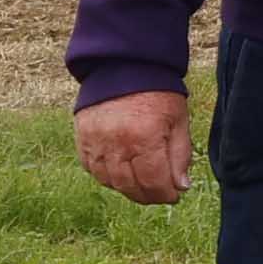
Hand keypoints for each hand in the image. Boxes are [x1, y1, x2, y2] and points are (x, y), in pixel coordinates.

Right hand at [75, 89, 190, 203]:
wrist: (124, 68)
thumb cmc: (158, 94)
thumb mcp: (179, 121)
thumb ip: (180, 155)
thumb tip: (180, 186)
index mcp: (144, 138)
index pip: (153, 182)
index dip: (165, 195)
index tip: (174, 196)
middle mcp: (116, 144)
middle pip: (130, 186)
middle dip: (148, 196)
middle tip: (160, 195)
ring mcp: (95, 142)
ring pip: (109, 181)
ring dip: (127, 189)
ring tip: (142, 186)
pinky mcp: (82, 139)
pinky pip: (92, 169)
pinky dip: (107, 177)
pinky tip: (121, 174)